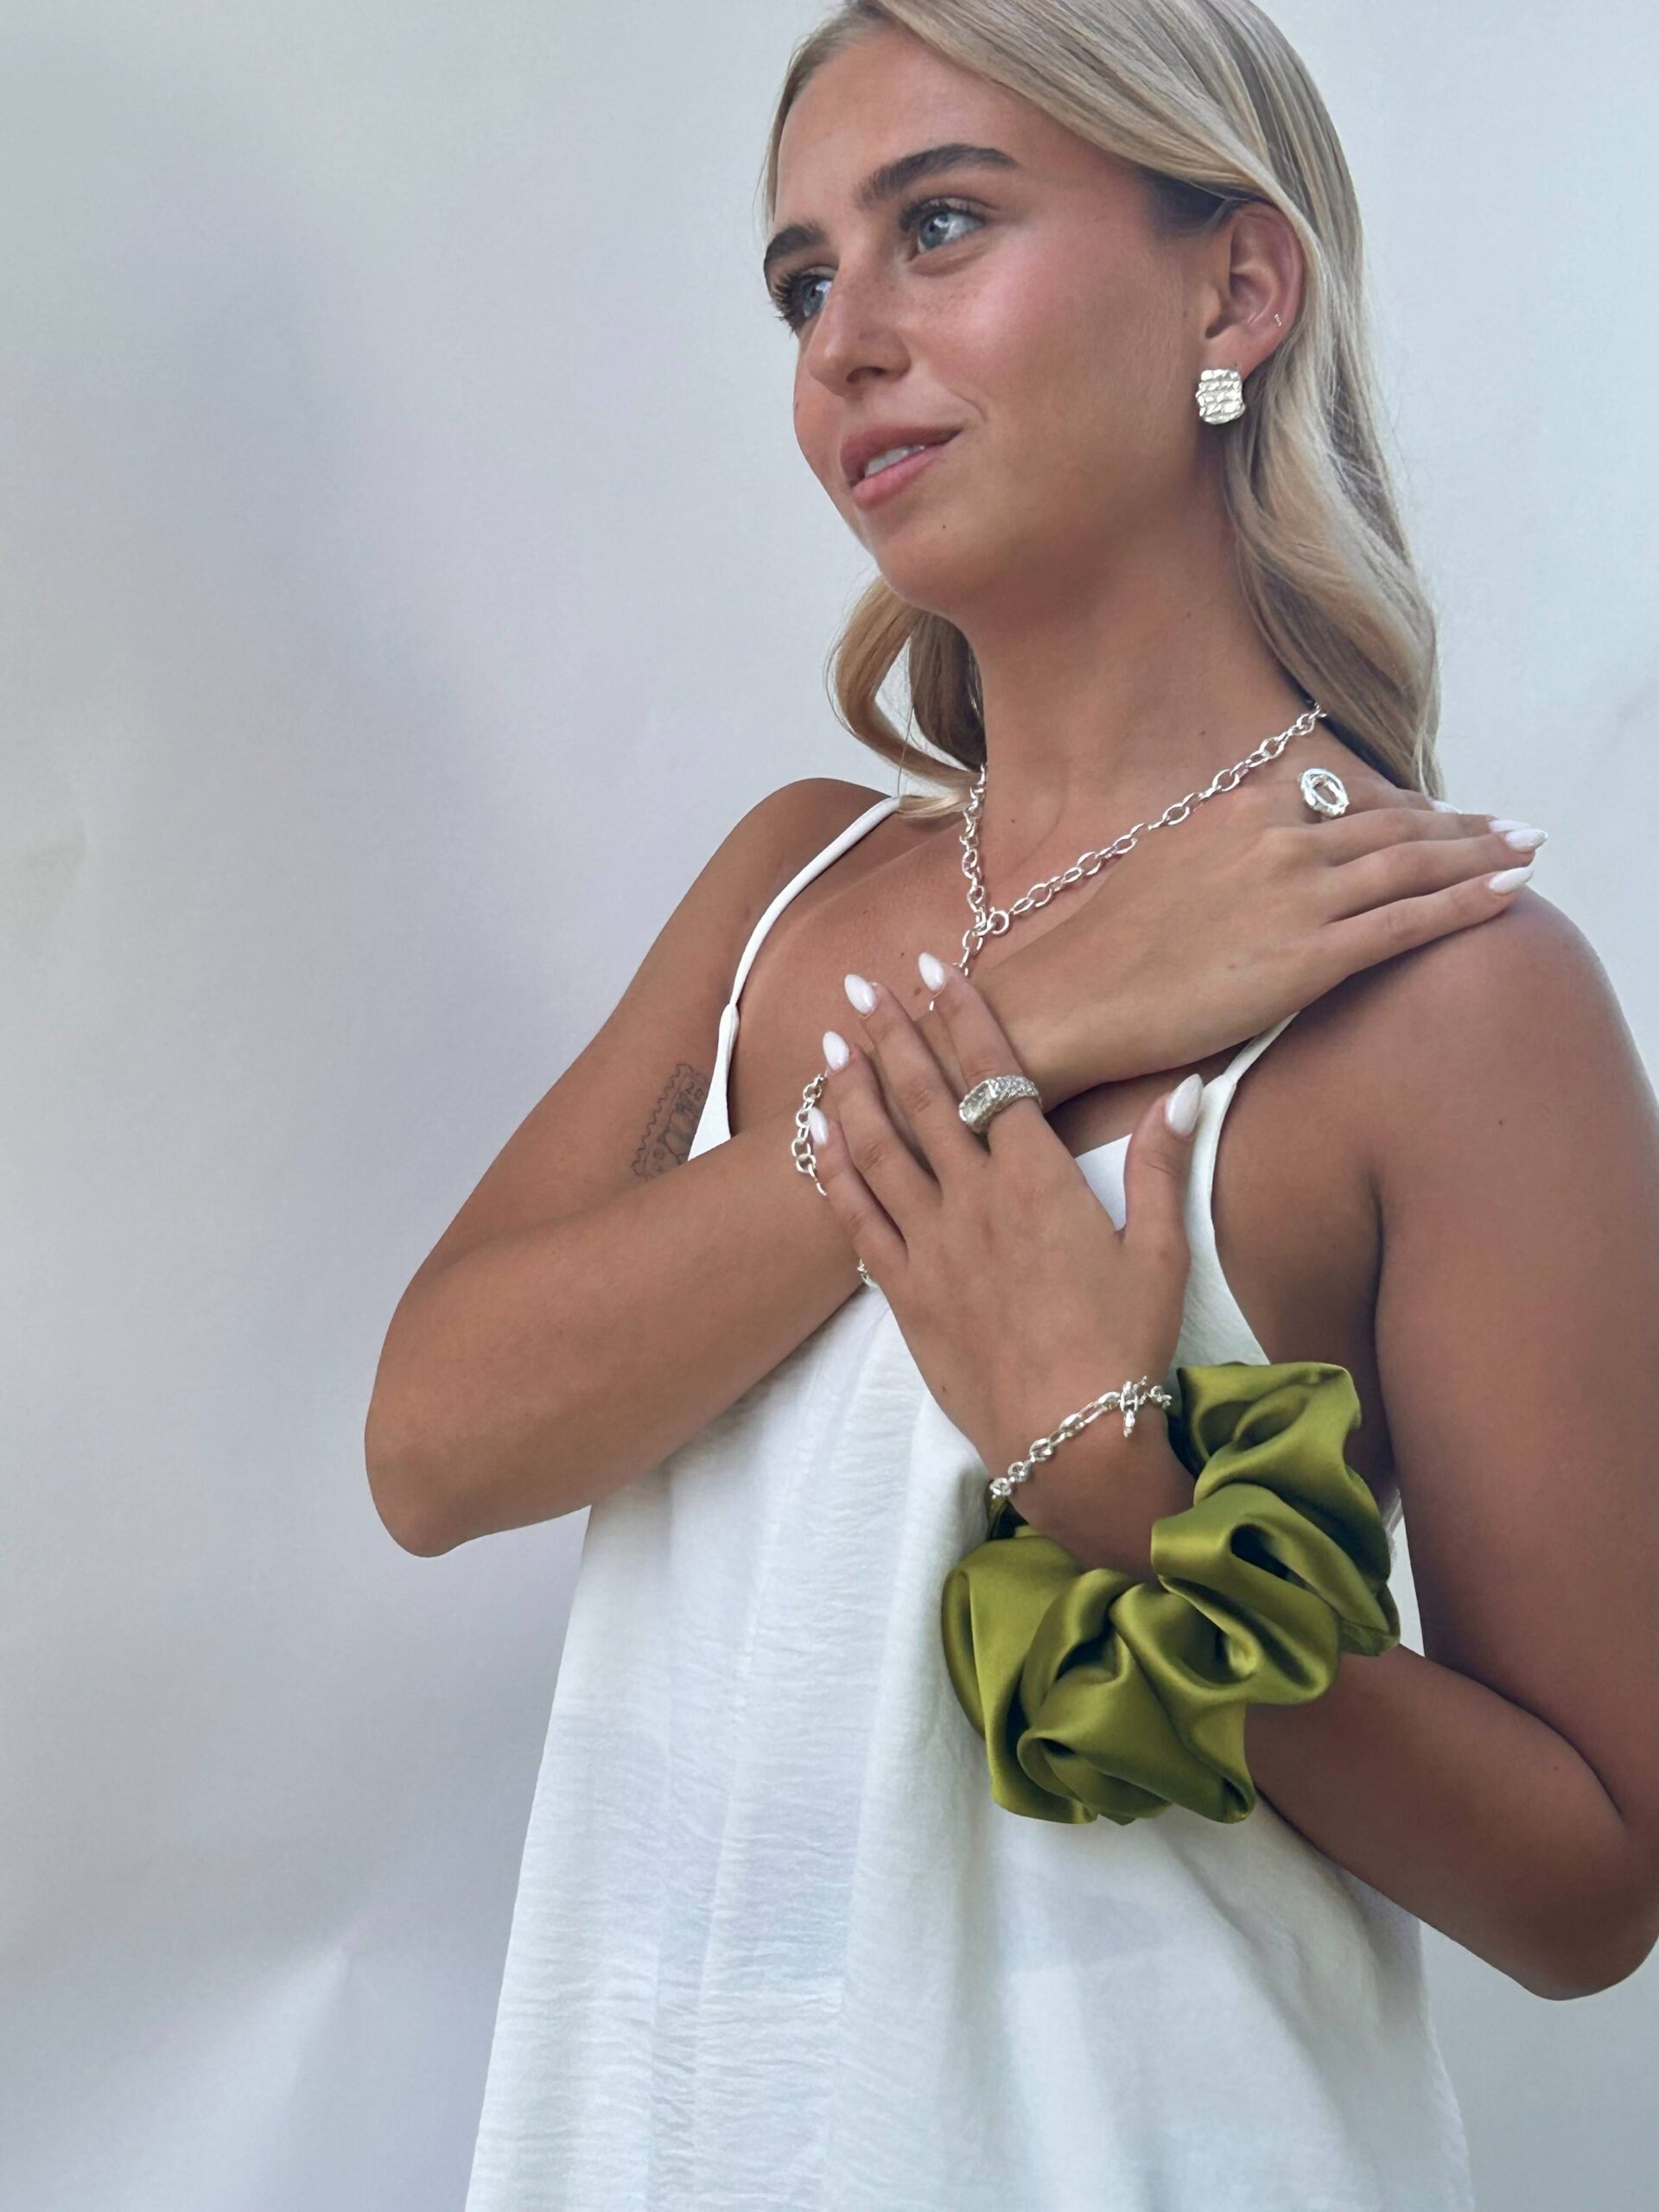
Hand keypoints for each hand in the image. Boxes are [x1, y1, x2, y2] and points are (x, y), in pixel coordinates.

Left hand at [809, 958, 1199, 1572]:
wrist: (1068, 1441)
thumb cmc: (1124, 1348)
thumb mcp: (1161, 1254)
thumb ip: (1166, 1165)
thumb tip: (1186, 1088)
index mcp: (1038, 1178)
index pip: (994, 1072)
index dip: (961, 1012)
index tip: (933, 965)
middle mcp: (974, 1197)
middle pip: (923, 1094)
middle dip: (891, 1030)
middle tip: (862, 980)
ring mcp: (930, 1242)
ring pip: (877, 1144)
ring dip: (851, 1084)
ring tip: (832, 1036)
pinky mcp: (902, 1289)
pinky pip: (853, 1214)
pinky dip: (830, 1165)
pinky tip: (813, 1129)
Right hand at [981, 764, 1538, 1100]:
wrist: (1072, 998)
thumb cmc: (1106, 951)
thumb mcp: (1164, 867)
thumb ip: (1222, 851)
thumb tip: (1252, 859)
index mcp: (1238, 812)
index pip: (1343, 799)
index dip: (1402, 807)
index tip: (1439, 815)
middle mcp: (1276, 840)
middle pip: (1393, 824)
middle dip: (1460, 825)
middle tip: (1507, 826)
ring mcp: (1298, 895)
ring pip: (1415, 864)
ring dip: (1481, 854)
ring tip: (1524, 850)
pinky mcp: (1311, 956)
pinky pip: (1410, 921)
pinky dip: (1469, 902)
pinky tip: (1509, 892)